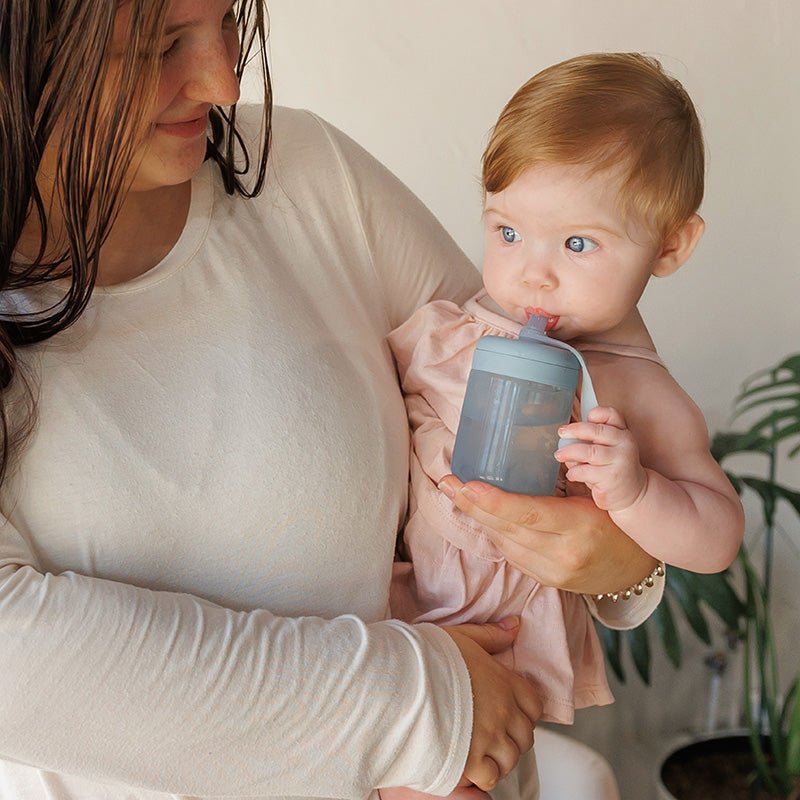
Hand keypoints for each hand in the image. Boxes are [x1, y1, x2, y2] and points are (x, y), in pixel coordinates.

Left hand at [437, 476, 657, 594]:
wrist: (637, 567)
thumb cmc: (616, 519)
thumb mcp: (596, 494)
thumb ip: (561, 480)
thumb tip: (520, 452)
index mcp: (579, 526)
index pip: (527, 513)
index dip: (492, 500)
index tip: (466, 484)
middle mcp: (564, 554)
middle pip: (507, 528)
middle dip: (471, 505)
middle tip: (447, 482)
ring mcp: (554, 572)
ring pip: (504, 542)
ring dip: (480, 518)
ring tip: (458, 493)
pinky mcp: (547, 581)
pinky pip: (512, 555)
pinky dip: (497, 533)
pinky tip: (484, 516)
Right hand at [444, 619, 539, 791]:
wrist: (401, 681)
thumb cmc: (427, 658)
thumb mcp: (462, 636)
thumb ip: (491, 635)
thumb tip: (515, 626)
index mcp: (504, 682)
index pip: (534, 705)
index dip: (524, 710)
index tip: (509, 710)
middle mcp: (503, 712)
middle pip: (525, 736)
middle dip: (512, 736)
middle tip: (493, 732)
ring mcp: (489, 738)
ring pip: (510, 758)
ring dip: (499, 756)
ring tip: (481, 749)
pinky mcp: (470, 760)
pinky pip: (490, 776)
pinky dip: (484, 774)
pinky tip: (471, 763)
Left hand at [555, 406, 647, 511]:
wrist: (633, 493)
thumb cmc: (614, 467)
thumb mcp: (610, 448)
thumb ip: (594, 439)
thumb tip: (566, 437)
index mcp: (623, 433)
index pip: (612, 415)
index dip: (597, 413)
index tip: (583, 417)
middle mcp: (625, 444)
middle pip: (596, 431)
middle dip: (575, 430)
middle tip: (561, 433)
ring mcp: (620, 461)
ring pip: (589, 452)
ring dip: (569, 453)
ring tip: (559, 455)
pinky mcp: (611, 478)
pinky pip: (585, 471)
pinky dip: (574, 472)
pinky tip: (572, 475)